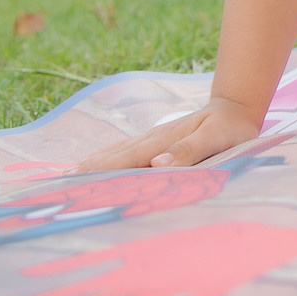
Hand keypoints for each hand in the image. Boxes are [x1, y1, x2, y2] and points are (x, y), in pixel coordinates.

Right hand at [77, 97, 264, 171]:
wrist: (234, 109)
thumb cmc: (229, 128)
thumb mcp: (216, 138)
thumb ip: (190, 150)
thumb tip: (157, 163)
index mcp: (163, 141)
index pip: (128, 160)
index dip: (104, 172)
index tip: (79, 183)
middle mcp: (152, 139)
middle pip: (116, 157)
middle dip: (90, 171)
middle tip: (61, 186)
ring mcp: (152, 138)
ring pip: (117, 152)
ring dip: (94, 164)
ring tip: (68, 176)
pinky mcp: (156, 141)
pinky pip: (126, 150)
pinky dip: (107, 157)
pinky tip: (94, 163)